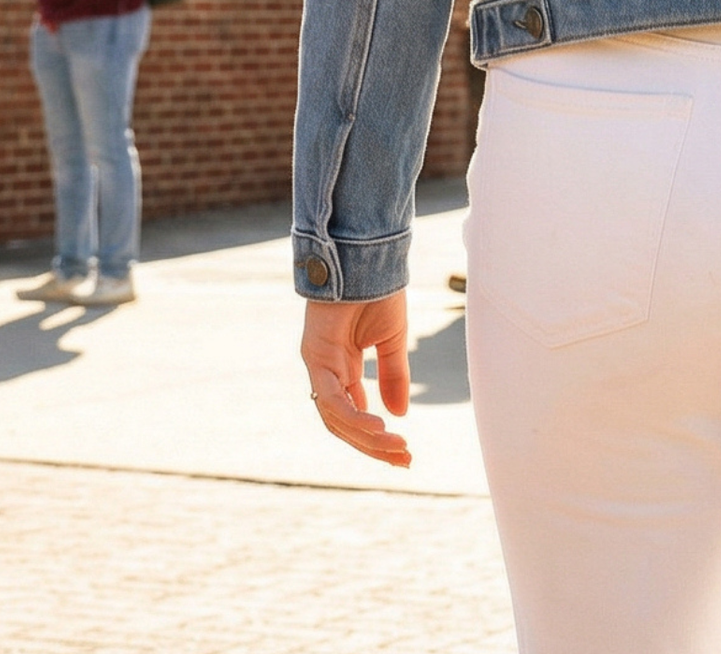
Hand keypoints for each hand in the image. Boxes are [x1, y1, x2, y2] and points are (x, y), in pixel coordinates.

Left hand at [301, 290, 411, 465]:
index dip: (378, 438)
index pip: (356, 414)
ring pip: (337, 418)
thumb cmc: (379, 292)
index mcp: (344, 368)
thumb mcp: (392, 341)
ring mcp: (318, 365)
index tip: (405, 454)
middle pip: (344, 424)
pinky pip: (332, 398)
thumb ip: (393, 376)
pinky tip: (378, 427)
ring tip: (396, 446)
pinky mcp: (315, 356)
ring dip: (367, 437)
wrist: (370, 259)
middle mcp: (327, 371)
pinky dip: (354, 416)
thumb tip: (399, 415)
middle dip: (373, 446)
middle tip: (403, 461)